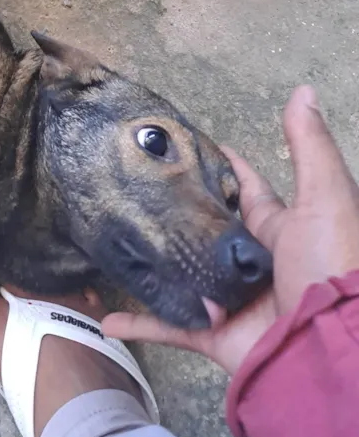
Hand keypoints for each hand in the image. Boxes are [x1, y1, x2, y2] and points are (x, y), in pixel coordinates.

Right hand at [102, 85, 358, 374]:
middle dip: (176, 214)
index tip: (189, 148)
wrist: (325, 346)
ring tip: (118, 243)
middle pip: (205, 232)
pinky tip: (107, 318)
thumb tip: (303, 90)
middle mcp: (250, 263)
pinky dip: (140, 323)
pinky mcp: (213, 331)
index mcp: (278, 229)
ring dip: (153, 265)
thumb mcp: (326, 197)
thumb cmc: (330, 265)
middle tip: (136, 188)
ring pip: (182, 276)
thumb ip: (309, 147)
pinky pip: (170, 325)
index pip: (245, 192)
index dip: (222, 169)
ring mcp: (228, 298)